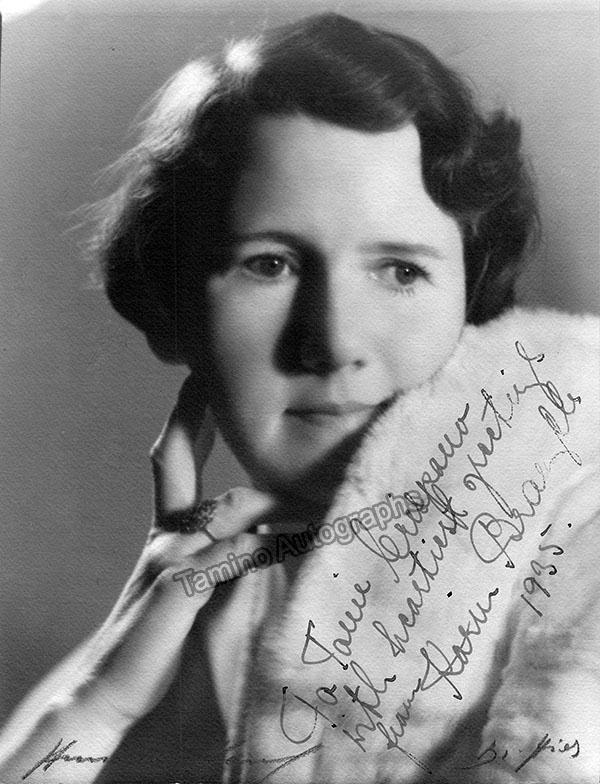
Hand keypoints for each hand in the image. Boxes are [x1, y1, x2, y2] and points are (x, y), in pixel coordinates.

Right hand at [84, 374, 274, 727]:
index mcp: (170, 533)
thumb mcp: (197, 590)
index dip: (184, 421)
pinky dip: (255, 543)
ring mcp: (169, 560)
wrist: (112, 691)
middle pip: (172, 463)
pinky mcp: (179, 591)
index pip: (173, 463)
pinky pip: (225, 556)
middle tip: (207, 378)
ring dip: (259, 489)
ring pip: (218, 508)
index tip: (196, 384)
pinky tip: (283, 533)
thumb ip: (228, 557)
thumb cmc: (162, 641)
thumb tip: (269, 530)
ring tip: (297, 468)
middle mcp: (165, 537)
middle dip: (189, 417)